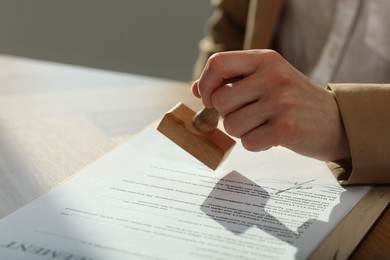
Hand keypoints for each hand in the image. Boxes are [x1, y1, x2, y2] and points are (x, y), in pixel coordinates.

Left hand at [192, 50, 349, 160]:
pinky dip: (256, 144)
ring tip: (264, 126)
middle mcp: (273, 76)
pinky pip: (248, 142)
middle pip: (219, 100)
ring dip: (243, 131)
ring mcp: (281, 102)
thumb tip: (196, 90)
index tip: (208, 99)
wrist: (336, 122)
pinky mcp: (286, 128)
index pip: (217, 63)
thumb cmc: (294, 100)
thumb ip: (232, 81)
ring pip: (231, 125)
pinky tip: (273, 137)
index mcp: (265, 59)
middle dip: (227, 115)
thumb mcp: (267, 79)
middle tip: (248, 116)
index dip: (205, 84)